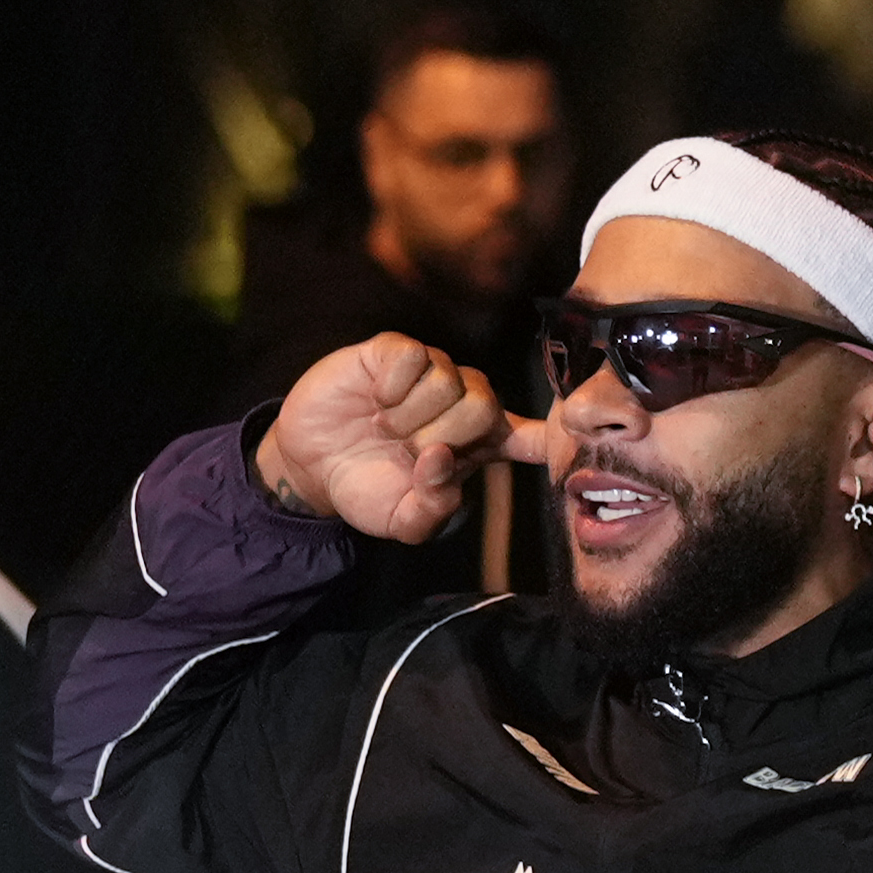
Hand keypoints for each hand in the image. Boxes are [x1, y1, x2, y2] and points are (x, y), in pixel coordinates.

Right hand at [255, 334, 544, 543]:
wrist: (310, 465)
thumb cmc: (366, 488)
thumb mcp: (403, 520)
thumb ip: (434, 508)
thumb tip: (442, 461)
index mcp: (478, 446)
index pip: (531, 438)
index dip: (550, 439)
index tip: (562, 442)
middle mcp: (463, 403)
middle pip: (485, 407)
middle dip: (441, 436)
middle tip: (407, 450)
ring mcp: (431, 374)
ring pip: (448, 381)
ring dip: (409, 416)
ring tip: (385, 427)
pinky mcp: (396, 351)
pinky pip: (413, 357)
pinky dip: (391, 387)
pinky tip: (376, 398)